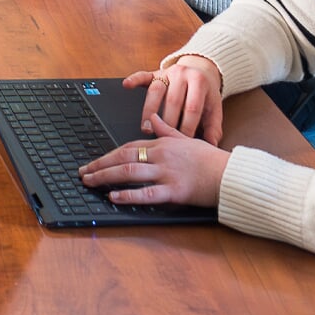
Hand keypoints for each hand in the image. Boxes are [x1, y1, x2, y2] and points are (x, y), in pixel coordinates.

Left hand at [78, 115, 228, 207]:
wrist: (232, 174)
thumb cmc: (211, 159)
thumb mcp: (188, 139)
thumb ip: (168, 130)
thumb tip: (154, 118)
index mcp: (164, 144)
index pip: (128, 146)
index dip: (108, 154)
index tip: (94, 162)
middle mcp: (162, 156)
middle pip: (123, 156)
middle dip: (99, 165)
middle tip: (83, 172)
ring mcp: (168, 173)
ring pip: (129, 171)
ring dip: (105, 177)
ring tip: (90, 182)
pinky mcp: (175, 190)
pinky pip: (147, 192)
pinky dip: (128, 194)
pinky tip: (113, 196)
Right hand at [125, 54, 224, 144]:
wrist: (201, 71)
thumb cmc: (205, 94)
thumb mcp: (214, 108)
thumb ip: (214, 127)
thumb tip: (211, 144)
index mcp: (199, 82)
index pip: (192, 107)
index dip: (187, 126)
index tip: (183, 141)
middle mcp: (182, 74)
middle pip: (172, 100)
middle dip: (167, 122)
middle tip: (163, 139)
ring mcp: (167, 72)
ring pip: (155, 90)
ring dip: (149, 110)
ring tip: (146, 128)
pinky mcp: (154, 73)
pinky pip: (142, 75)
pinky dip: (134, 80)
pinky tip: (127, 85)